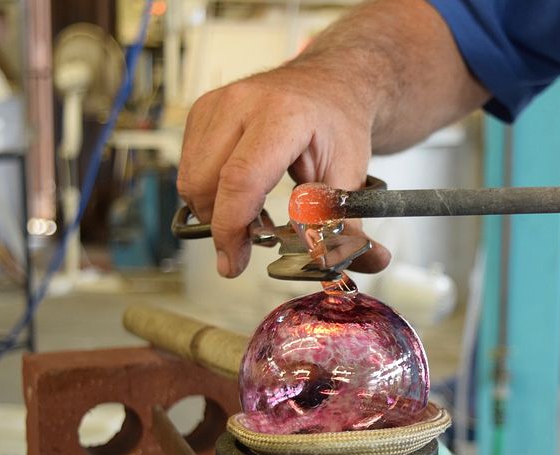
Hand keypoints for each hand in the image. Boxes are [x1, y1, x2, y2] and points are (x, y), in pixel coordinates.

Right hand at [176, 63, 390, 277]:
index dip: (232, 228)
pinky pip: (190, 167)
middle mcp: (242, 104)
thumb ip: (348, 222)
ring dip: (215, 211)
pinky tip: (242, 195)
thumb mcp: (351, 174)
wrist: (329, 86)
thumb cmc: (338, 123)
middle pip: (207, 183)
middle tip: (255, 242)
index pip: (241, 179)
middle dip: (224, 225)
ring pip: (191, 179)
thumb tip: (369, 262)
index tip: (234, 262)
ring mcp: (216, 104)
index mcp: (283, 115)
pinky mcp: (202, 113)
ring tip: (254, 217)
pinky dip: (210, 192)